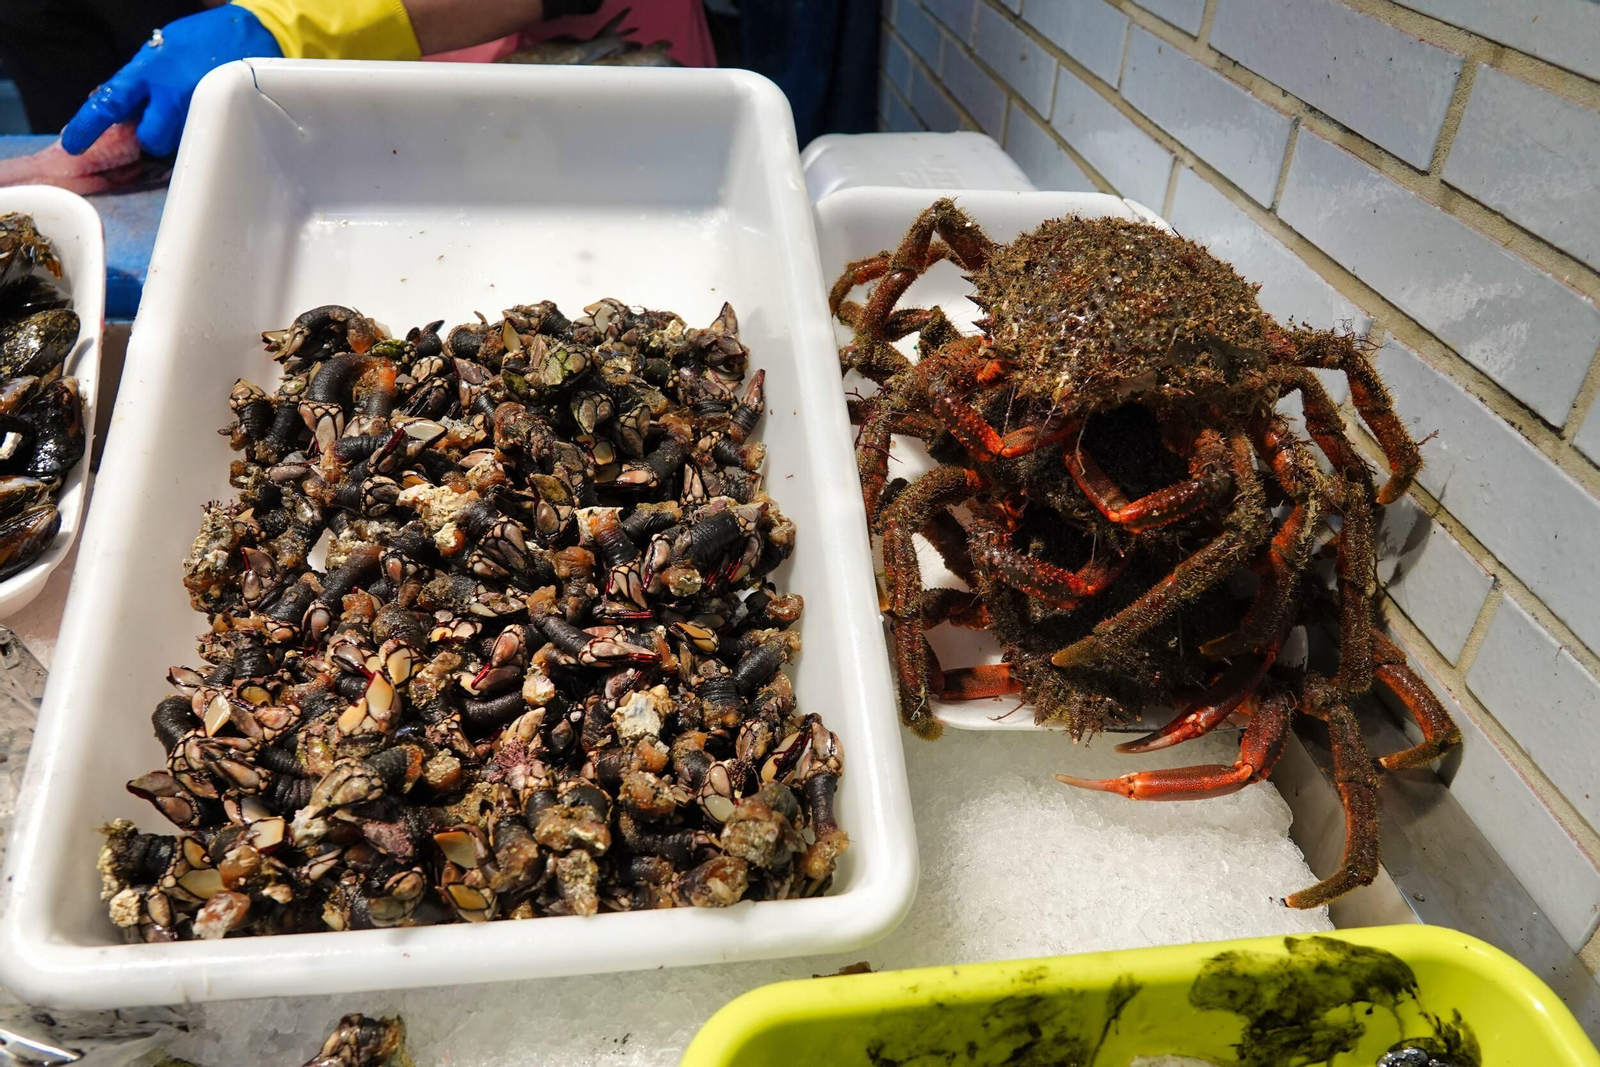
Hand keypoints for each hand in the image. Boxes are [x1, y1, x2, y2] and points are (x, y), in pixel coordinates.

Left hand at [60, 5, 281, 157]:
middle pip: (150, 139)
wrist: (252, 34)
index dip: (88, 126)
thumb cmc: (203, 38)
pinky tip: (204, 116)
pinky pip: (201, 139)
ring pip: (177, 142)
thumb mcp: (161, 48)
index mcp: (149, 70)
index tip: (73, 143)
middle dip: (151, 138)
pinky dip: (197, 132)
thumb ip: (138, 77)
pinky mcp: (222, 121)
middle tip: (157, 127)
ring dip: (177, 134)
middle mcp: (171, 94)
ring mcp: (198, 110)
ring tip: (187, 113)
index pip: (109, 102)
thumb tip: (113, 101)